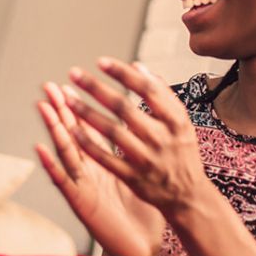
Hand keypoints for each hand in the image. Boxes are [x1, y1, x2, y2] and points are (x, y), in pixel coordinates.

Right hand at [37, 82, 161, 255]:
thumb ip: (136, 151)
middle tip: (50, 86)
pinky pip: (63, 181)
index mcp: (104, 163)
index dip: (78, 107)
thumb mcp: (140, 175)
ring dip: (53, 128)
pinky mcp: (80, 202)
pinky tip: (41, 149)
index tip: (69, 85)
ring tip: (43, 107)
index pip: (88, 128)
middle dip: (61, 109)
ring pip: (65, 151)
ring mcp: (83, 185)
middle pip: (72, 134)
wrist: (139, 248)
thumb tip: (143, 125)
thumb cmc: (141, 215)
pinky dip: (52, 164)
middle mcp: (90, 170)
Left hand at [64, 57, 211, 218]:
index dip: (122, 73)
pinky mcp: (132, 177)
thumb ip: (161, 93)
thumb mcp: (181, 120)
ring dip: (86, 113)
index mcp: (175, 120)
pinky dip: (88, 143)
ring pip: (111, 131)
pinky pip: (105, 158)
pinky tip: (72, 129)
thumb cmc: (181, 150)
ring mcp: (145, 158)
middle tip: (74, 74)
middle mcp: (160, 138)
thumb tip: (137, 66)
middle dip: (96, 88)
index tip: (101, 61)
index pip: (147, 89)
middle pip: (124, 108)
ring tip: (67, 98)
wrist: (187, 194)